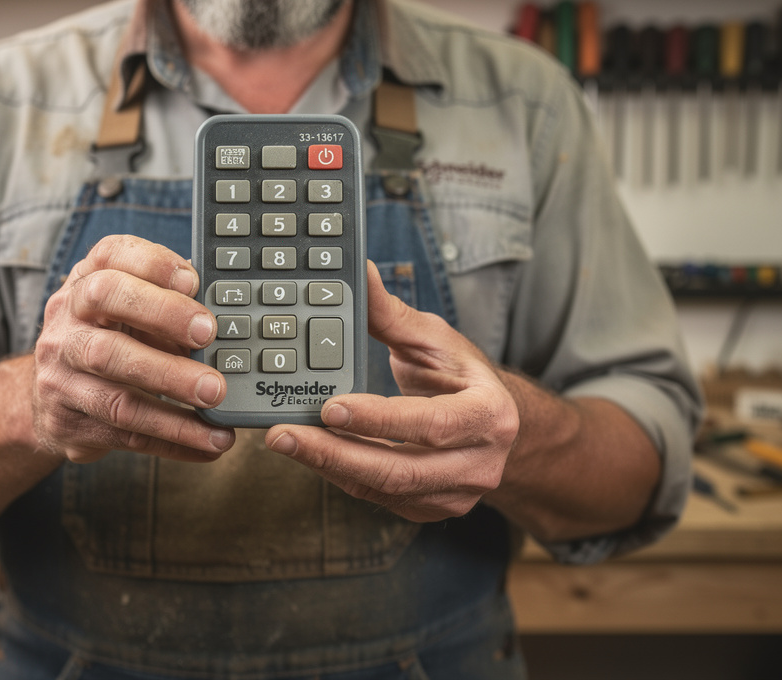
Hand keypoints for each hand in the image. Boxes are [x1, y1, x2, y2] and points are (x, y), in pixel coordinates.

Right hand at [33, 235, 234, 463]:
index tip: (194, 281)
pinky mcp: (68, 421)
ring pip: (113, 376)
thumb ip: (167, 307)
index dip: (153, 263)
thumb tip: (227, 320)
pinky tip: (208, 443)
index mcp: (86, 282)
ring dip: (171, 388)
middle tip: (208, 335)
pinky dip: (173, 440)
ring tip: (215, 398)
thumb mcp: (128, 313)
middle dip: (162, 314)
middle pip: (105, 302)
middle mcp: (66, 320)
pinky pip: (126, 433)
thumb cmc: (107, 342)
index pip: (111, 255)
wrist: (48, 398)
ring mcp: (60, 371)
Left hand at [265, 263, 517, 521]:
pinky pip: (378, 497)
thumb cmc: (463, 377)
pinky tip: (311, 453)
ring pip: (384, 489)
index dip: (380, 419)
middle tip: (285, 434)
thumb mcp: (436, 340)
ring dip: (330, 466)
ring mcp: (455, 495)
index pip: (432, 424)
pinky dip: (341, 475)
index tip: (330, 408)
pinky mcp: (429, 509)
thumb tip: (360, 273)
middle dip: (336, 453)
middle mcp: (479, 464)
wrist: (496, 426)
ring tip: (286, 442)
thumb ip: (394, 316)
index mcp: (490, 416)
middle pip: (401, 470)